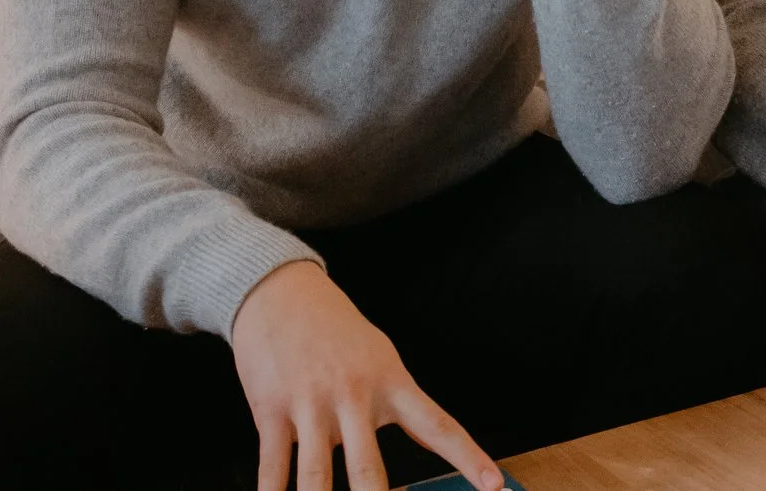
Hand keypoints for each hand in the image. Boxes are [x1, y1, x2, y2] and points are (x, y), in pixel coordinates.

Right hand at [232, 260, 504, 490]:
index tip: (494, 485)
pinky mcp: (271, 411)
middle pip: (369, 471)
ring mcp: (311, 406)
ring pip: (316, 478)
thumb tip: (382, 466)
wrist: (282, 293)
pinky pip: (272, 468)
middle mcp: (354, 397)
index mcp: (391, 384)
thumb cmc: (336, 331)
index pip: (439, 427)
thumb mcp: (379, 358)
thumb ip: (387, 410)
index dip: (468, 458)